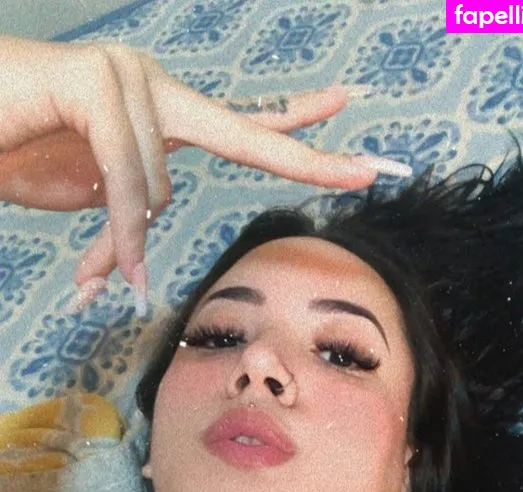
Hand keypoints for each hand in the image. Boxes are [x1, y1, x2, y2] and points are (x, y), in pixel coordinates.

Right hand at [0, 36, 389, 292]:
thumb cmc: (15, 150)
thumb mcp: (89, 201)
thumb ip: (126, 219)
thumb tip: (136, 265)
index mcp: (161, 113)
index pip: (241, 120)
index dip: (296, 125)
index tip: (348, 113)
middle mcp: (154, 86)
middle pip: (243, 131)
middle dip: (308, 158)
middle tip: (372, 172)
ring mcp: (126, 77)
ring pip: (160, 181)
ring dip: (125, 233)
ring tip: (92, 263)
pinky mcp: (95, 83)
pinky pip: (128, 175)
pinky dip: (119, 228)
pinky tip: (109, 269)